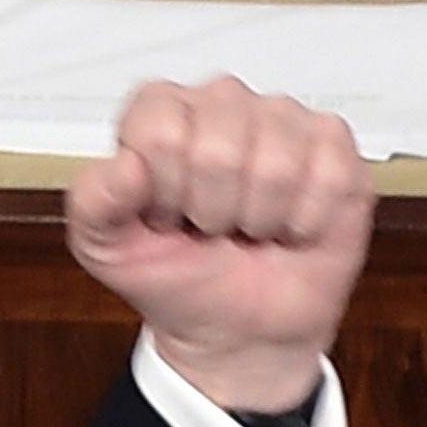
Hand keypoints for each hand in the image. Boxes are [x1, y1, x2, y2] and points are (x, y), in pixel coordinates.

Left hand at [67, 77, 374, 408]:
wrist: (234, 323)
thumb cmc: (171, 273)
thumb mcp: (104, 248)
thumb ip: (94, 202)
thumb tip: (124, 164)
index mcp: (156, 114)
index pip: (158, 130)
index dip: (161, 190)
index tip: (161, 214)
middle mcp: (219, 103)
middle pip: (217, 148)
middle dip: (209, 209)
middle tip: (207, 224)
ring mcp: (280, 117)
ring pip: (275, 165)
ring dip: (256, 218)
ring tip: (244, 225)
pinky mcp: (331, 143)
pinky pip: (327, 176)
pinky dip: (302, 221)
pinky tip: (287, 224)